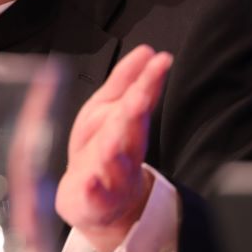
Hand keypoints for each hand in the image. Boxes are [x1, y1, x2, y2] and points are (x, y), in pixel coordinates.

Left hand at [55, 44, 172, 251]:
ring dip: (114, 149)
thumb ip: (125, 80)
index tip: (161, 61)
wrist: (96, 200)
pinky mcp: (95, 199)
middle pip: (131, 130)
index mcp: (127, 126)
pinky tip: (90, 182)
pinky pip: (96, 196)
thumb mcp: (109, 108)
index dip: (150, 80)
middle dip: (135, 112)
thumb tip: (147, 51)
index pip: (140, 99)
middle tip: (139, 95)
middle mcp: (123, 150)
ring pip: (115, 162)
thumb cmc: (101, 147)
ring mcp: (110, 176)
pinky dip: (94, 190)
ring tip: (113, 138)